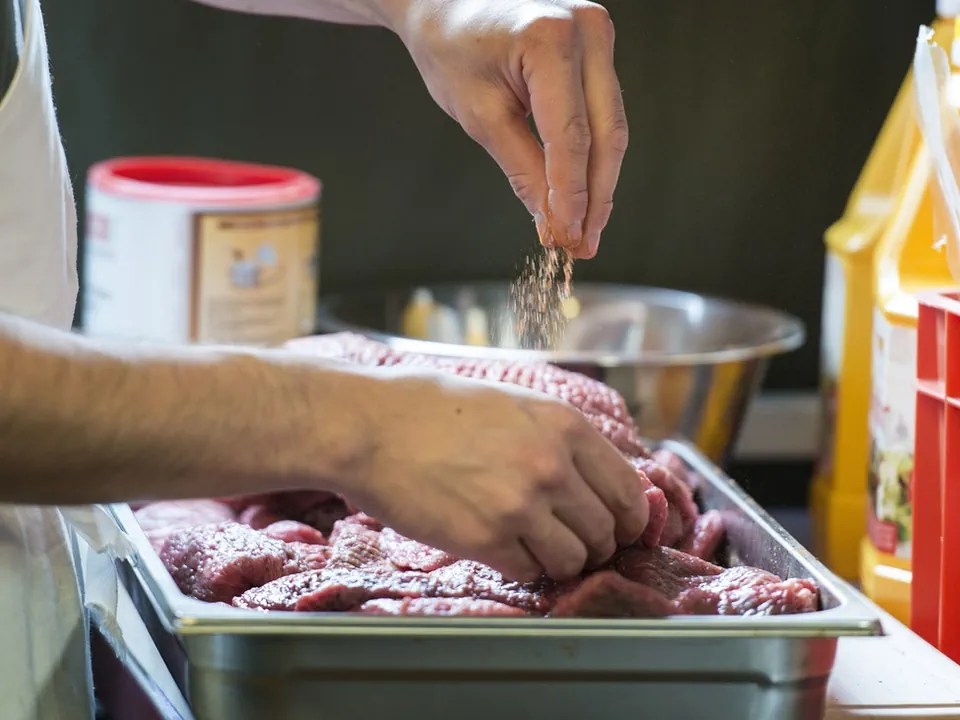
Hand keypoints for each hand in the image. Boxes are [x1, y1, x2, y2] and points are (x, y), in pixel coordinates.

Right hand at [342, 369, 648, 580]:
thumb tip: (592, 476)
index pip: (628, 490)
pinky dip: (518, 566)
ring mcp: (521, 506)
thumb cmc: (431, 407)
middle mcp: (552, 466)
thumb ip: (557, 436)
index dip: (629, 518)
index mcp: (564, 426)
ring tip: (531, 546)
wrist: (369, 425)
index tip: (619, 529)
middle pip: (606, 531)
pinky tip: (496, 546)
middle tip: (570, 542)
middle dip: (593, 543)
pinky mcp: (486, 539)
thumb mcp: (511, 402)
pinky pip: (527, 572)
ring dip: (557, 560)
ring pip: (573, 560)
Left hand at [386, 0, 627, 258]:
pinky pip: (602, 112)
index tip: (568, 238)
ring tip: (585, 231)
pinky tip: (584, 195)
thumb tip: (553, 223)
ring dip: (599, 184)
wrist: (444, 4)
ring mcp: (598, 34)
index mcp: (550, 40)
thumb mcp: (481, 116)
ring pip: (611, 128)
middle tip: (583, 245)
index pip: (571, 137)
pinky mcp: (597, 47)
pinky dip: (592, 156)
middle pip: (606, 135)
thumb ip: (523, 170)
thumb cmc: (450, 48)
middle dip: (595, 198)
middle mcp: (587, 30)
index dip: (572, 196)